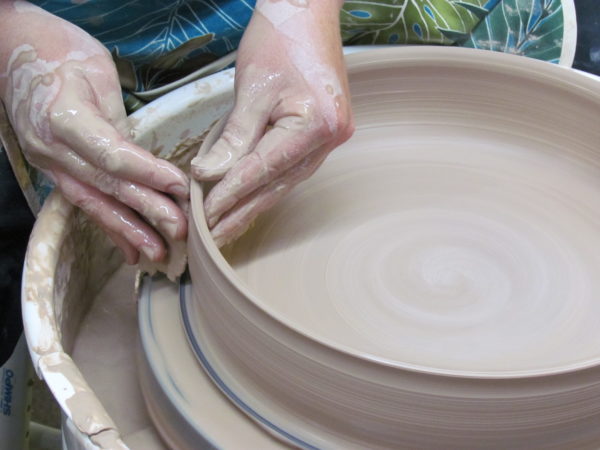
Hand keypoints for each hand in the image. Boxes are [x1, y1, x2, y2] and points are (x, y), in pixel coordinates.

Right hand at [0, 3, 187, 263]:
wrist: (12, 47)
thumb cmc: (59, 50)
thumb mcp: (95, 71)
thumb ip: (114, 119)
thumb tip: (145, 161)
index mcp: (63, 118)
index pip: (112, 155)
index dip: (148, 174)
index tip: (180, 187)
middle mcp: (52, 148)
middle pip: (106, 185)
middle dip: (146, 212)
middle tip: (179, 231)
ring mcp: (48, 163)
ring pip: (92, 202)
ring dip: (127, 231)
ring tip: (156, 254)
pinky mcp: (53, 169)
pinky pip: (83, 201)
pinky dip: (108, 226)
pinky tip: (128, 250)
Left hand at [191, 0, 353, 246]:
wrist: (308, 10)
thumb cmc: (281, 39)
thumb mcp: (252, 87)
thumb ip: (233, 137)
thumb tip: (209, 175)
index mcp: (316, 125)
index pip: (263, 170)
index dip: (231, 194)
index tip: (205, 216)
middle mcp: (329, 139)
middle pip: (277, 184)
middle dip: (242, 211)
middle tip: (214, 238)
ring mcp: (329, 139)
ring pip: (283, 181)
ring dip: (253, 203)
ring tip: (226, 228)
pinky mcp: (320, 134)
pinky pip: (289, 167)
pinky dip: (265, 183)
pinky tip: (249, 199)